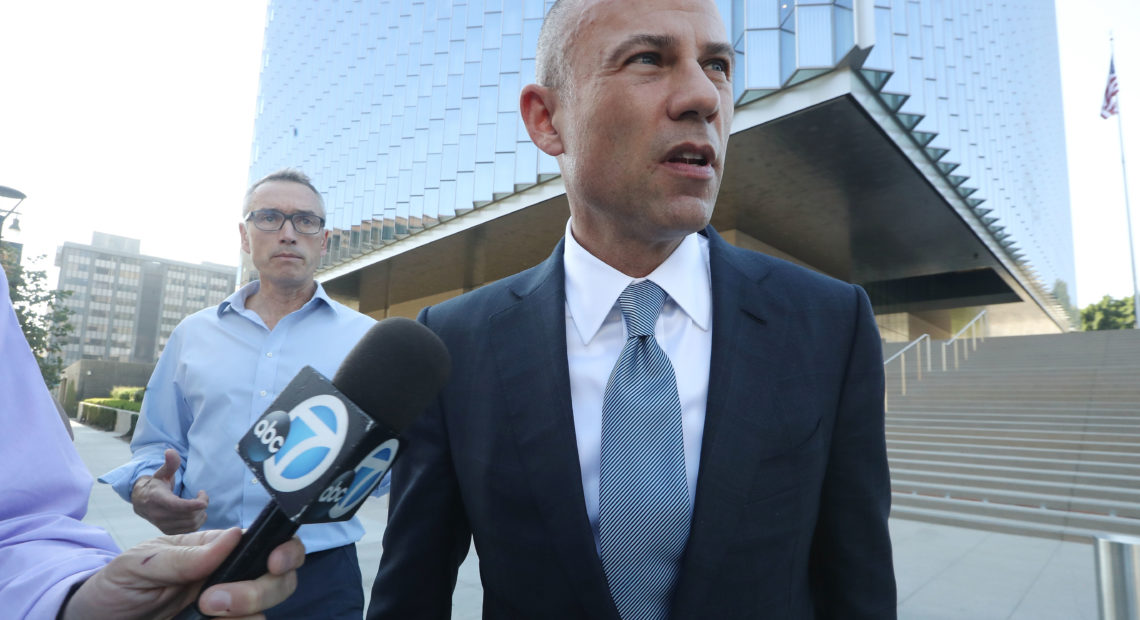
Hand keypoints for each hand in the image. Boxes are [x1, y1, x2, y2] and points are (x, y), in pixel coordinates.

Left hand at [62, 527, 304, 619]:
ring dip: (243, 616)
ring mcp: (226, 612)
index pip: (269, 543)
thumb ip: (185, 557)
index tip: (274, 563)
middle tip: (211, 602)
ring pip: (263, 615)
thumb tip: (234, 536)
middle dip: (258, 591)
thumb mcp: (140, 564)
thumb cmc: (116, 586)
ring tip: (201, 618)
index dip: (286, 551)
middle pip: (279, 581)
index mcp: (217, 551)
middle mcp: (230, 579)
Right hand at [132, 449, 208, 533]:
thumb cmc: (156, 485)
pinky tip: (196, 512)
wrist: (142, 501)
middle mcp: (159, 515)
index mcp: (157, 499)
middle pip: (189, 515)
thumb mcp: (162, 473)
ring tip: (200, 504)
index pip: (178, 506)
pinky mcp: (168, 531)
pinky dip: (197, 522)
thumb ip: (169, 463)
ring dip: (201, 514)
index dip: (195, 504)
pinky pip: (189, 530)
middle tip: (202, 495)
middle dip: (201, 505)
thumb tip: (170, 451)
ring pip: (191, 524)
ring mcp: (163, 525)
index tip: (203, 495)